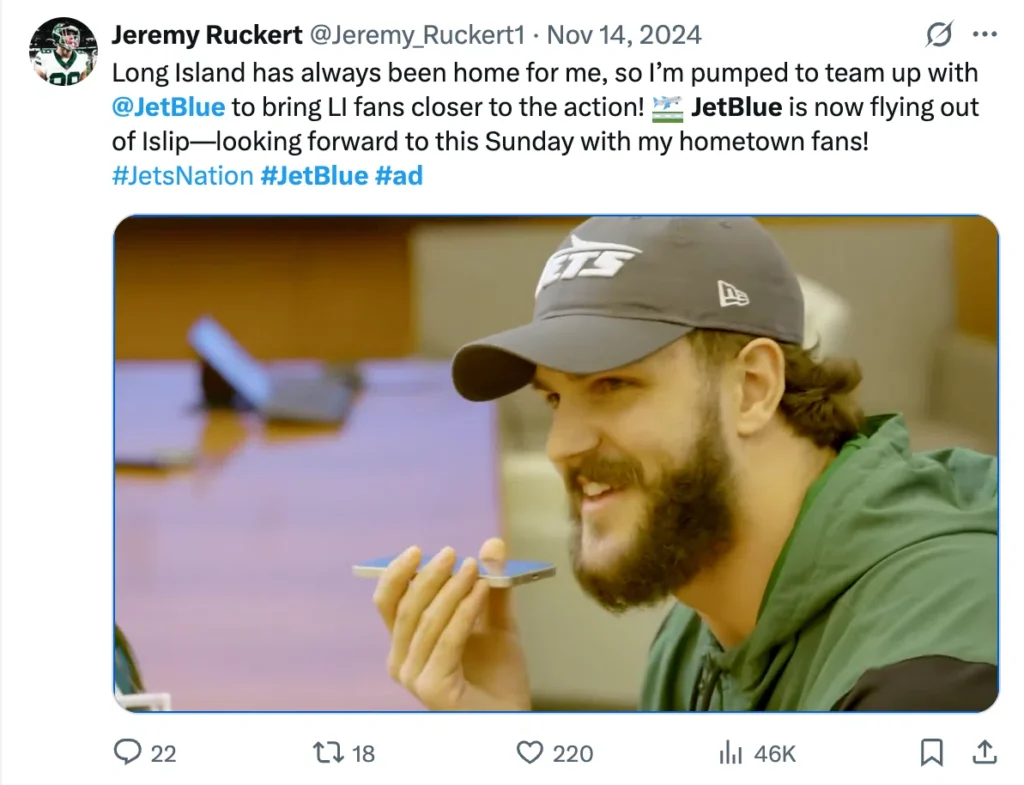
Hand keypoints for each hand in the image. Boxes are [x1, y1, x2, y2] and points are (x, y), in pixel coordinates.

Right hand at [373, 538, 531, 710]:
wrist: (512, 719)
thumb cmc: (499, 677)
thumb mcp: (497, 623)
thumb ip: (491, 586)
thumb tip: (492, 543)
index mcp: (406, 644)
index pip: (387, 603)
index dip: (397, 574)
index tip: (417, 550)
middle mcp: (401, 662)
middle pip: (405, 608)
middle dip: (429, 576)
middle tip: (452, 553)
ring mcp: (413, 678)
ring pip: (427, 621)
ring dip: (452, 589)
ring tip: (474, 569)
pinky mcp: (431, 689)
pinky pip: (447, 639)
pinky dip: (464, 610)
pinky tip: (481, 591)